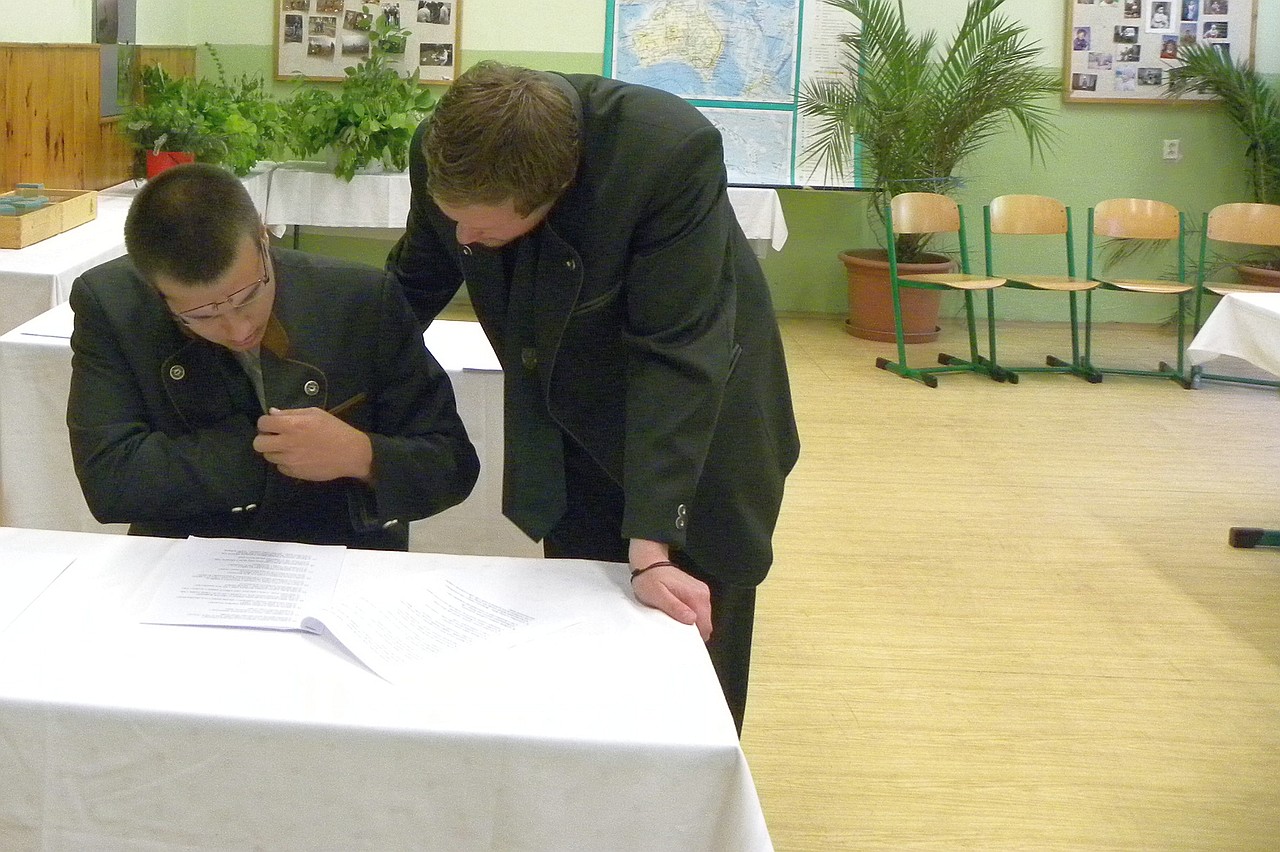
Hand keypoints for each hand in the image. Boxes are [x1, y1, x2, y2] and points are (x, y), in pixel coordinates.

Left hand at [253, 407, 372, 482]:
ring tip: (289, 448)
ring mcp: (289, 460)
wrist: (351, 454)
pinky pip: (280, 467)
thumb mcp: (316, 414)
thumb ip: (291, 413)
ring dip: (275, 451)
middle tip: (275, 438)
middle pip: (258, 443)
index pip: (262, 423)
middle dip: (264, 439)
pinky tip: (298, 457)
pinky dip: (285, 462)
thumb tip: (272, 413)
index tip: (272, 424)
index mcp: (292, 425)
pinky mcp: (294, 473)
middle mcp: (287, 444)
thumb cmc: (335, 430)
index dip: (265, 423)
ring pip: (268, 456)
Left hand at [628, 539, 712, 640]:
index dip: (694, 636)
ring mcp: (700, 592)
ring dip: (689, 623)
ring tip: (672, 619)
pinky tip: (675, 613)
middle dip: (692, 630)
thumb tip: (692, 620)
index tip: (680, 638)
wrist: (648, 562)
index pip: (705, 626)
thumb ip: (675, 607)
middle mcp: (703, 593)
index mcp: (697, 595)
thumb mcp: (657, 595)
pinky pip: (697, 611)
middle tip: (673, 628)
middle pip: (705, 623)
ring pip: (701, 618)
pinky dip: (688, 616)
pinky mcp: (695, 592)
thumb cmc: (649, 579)